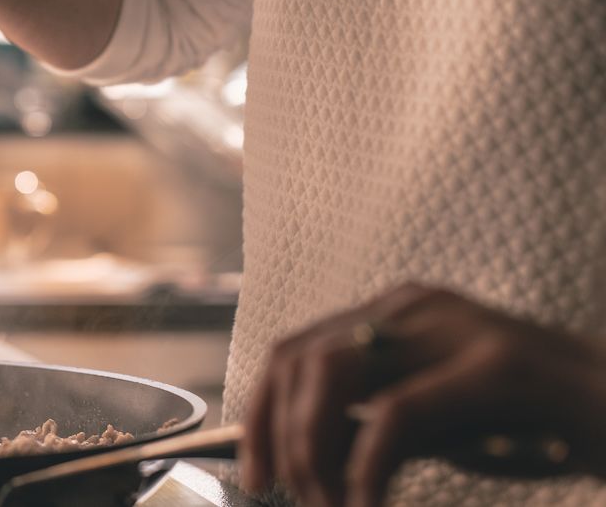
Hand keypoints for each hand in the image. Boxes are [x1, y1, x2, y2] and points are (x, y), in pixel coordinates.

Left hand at [241, 283, 605, 506]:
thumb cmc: (539, 422)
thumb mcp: (443, 420)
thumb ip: (377, 426)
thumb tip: (305, 459)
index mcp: (399, 311)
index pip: (295, 350)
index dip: (259, 413)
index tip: (254, 473)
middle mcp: (417, 306)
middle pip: (300, 358)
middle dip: (277, 435)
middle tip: (285, 496)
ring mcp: (455, 328)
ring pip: (332, 373)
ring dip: (312, 448)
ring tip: (329, 503)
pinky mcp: (495, 366)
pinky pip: (397, 413)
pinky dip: (367, 466)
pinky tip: (368, 502)